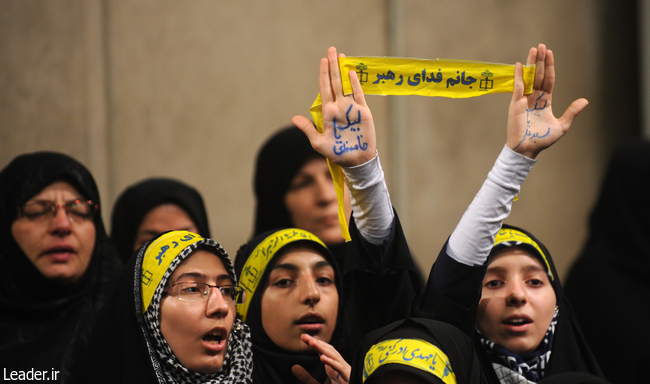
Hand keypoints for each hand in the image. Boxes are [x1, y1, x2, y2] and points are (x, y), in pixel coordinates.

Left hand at [291, 334, 350, 383]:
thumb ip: (306, 377)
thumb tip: (293, 367)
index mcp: (333, 368)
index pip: (324, 351)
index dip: (315, 343)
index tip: (303, 337)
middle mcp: (340, 367)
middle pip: (329, 351)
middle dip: (317, 343)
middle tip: (304, 336)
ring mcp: (345, 372)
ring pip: (335, 357)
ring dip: (323, 349)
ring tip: (312, 343)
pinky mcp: (349, 378)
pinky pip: (341, 369)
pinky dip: (332, 362)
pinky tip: (322, 358)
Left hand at [293, 46, 376, 166]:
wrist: (355, 161)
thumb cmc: (336, 153)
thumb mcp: (318, 143)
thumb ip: (308, 129)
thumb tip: (294, 118)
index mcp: (327, 112)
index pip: (324, 89)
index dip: (323, 74)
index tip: (322, 60)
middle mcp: (339, 107)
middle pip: (334, 82)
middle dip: (332, 66)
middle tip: (331, 49)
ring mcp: (351, 108)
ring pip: (346, 85)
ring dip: (343, 70)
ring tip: (341, 55)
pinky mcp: (362, 112)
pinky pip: (358, 95)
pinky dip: (355, 84)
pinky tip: (351, 72)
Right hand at [506, 44, 588, 158]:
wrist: (527, 149)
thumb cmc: (542, 139)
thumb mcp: (561, 125)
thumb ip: (571, 112)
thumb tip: (585, 100)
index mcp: (545, 101)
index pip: (549, 80)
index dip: (550, 67)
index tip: (550, 54)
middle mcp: (534, 98)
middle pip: (539, 75)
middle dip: (541, 60)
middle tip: (542, 46)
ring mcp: (524, 100)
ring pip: (529, 77)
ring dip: (531, 63)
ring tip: (534, 49)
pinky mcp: (515, 104)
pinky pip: (517, 87)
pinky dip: (518, 76)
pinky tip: (519, 65)